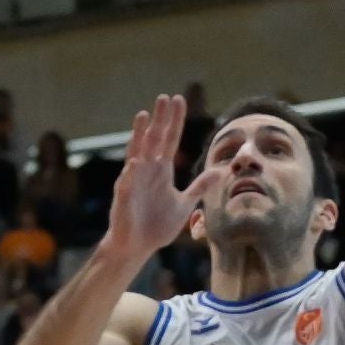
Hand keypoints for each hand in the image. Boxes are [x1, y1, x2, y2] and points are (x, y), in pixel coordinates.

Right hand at [102, 94, 228, 262]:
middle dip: (160, 119)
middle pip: (154, 139)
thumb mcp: (185, 203)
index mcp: (161, 170)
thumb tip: (220, 171)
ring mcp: (134, 181)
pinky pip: (127, 182)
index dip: (175, 121)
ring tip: (143, 116)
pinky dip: (131, 172)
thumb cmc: (157, 225)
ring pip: (137, 153)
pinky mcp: (124, 198)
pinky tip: (135, 161)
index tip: (179, 100)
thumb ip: (199, 186)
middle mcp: (147, 170)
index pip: (170, 139)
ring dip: (139, 135)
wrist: (138, 247)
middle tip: (164, 97)